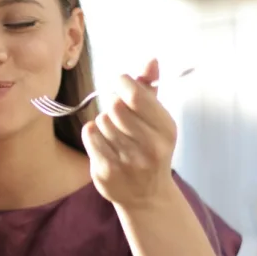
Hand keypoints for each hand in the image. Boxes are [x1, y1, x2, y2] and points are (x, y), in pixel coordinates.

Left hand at [82, 58, 177, 208]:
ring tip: (114, 133)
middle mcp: (150, 146)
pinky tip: (104, 143)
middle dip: (112, 103)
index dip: (122, 83)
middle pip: (115, 107)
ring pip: (101, 120)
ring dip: (104, 122)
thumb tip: (151, 60)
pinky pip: (90, 135)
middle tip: (116, 112)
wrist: (147, 196)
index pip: (135, 95)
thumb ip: (151, 88)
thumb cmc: (151, 148)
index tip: (121, 86)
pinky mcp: (107, 171)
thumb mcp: (158, 120)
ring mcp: (128, 161)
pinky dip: (93, 134)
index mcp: (166, 129)